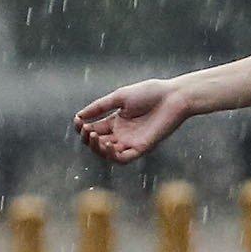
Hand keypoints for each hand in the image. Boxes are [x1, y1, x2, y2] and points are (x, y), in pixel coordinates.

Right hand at [74, 80, 191, 163]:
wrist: (173, 97)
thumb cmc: (149, 93)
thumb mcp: (120, 97)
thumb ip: (99, 107)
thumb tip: (78, 116)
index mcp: (117, 121)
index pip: (95, 129)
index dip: (83, 127)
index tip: (77, 120)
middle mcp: (123, 134)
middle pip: (98, 143)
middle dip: (88, 138)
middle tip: (86, 129)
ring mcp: (132, 142)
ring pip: (108, 154)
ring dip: (97, 148)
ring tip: (94, 135)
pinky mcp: (142, 148)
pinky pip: (124, 159)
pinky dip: (112, 155)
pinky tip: (107, 144)